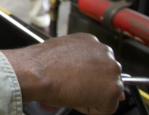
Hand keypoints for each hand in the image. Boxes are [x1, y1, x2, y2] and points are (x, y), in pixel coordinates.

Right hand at [1, 33, 123, 113]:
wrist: (36, 73)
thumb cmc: (41, 64)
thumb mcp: (61, 54)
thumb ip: (77, 59)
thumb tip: (86, 73)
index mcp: (92, 41)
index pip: (98, 64)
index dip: (85, 76)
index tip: (75, 79)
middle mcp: (106, 52)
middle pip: (106, 76)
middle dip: (93, 84)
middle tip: (73, 86)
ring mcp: (112, 70)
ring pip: (108, 91)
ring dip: (93, 95)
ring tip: (73, 91)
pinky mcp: (112, 90)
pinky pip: (106, 107)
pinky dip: (91, 108)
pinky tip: (76, 98)